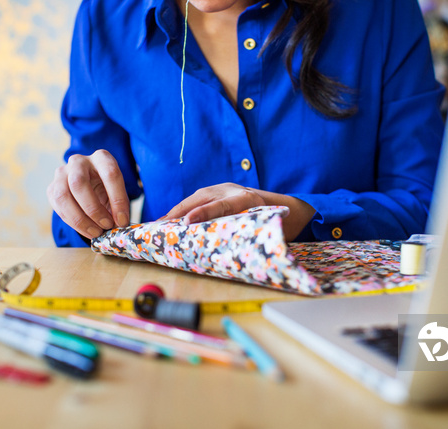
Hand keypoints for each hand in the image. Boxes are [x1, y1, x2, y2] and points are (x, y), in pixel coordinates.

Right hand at [47, 149, 129, 238]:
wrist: (90, 186)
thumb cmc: (107, 189)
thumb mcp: (117, 192)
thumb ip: (119, 206)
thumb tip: (120, 224)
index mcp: (101, 158)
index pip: (110, 174)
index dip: (117, 200)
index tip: (122, 221)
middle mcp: (79, 161)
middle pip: (79, 183)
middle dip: (93, 209)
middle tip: (106, 226)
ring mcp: (62, 173)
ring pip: (63, 196)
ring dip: (79, 219)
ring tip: (96, 232)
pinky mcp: (52, 187)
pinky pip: (57, 206)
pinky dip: (72, 222)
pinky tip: (86, 230)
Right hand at [162, 183, 315, 241]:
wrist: (288, 207)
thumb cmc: (277, 225)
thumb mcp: (267, 232)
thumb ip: (251, 238)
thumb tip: (235, 258)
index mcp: (247, 199)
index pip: (219, 205)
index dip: (201, 214)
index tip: (185, 223)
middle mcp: (234, 190)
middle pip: (201, 198)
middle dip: (180, 211)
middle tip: (161, 226)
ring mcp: (225, 188)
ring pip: (196, 196)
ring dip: (177, 210)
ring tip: (159, 225)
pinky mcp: (218, 190)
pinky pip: (197, 198)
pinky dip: (182, 209)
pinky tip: (169, 220)